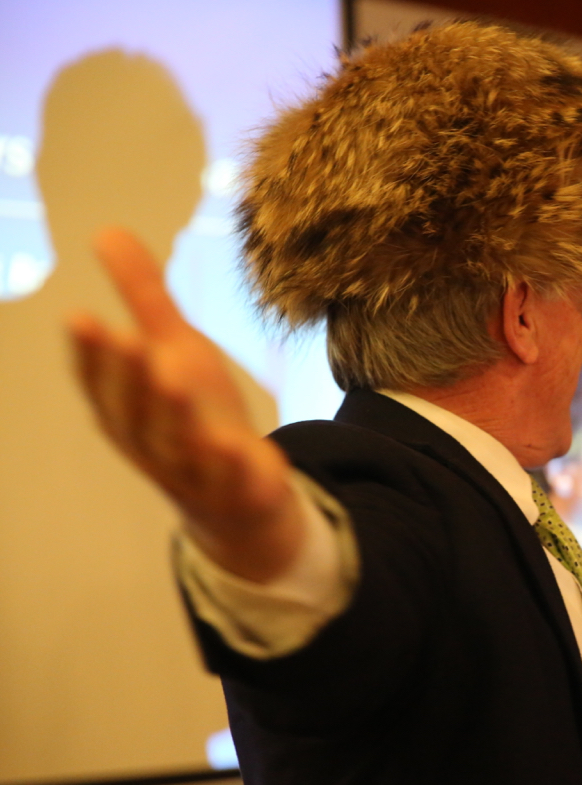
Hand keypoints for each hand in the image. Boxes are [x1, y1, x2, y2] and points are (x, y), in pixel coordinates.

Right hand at [67, 227, 301, 581]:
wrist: (240, 495)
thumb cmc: (197, 413)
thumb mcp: (175, 350)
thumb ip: (145, 297)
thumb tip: (106, 230)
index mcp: (127, 408)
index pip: (101, 381)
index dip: (90, 353)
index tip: (79, 316)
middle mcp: (149, 442)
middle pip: (134, 411)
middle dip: (130, 377)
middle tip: (128, 338)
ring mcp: (193, 471)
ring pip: (177, 446)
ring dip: (173, 415)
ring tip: (174, 380)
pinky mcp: (235, 491)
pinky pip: (230, 481)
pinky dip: (230, 464)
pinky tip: (237, 443)